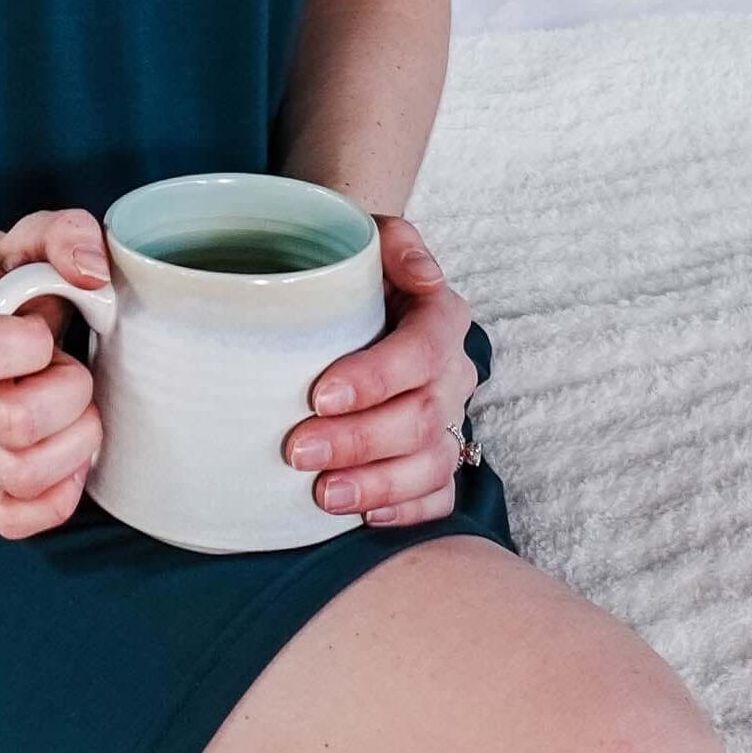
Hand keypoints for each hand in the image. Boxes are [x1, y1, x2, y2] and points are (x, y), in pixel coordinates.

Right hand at [0, 207, 107, 541]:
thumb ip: (69, 235)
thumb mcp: (40, 234)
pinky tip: (73, 464)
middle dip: (70, 397)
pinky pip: (9, 518)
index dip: (32, 348)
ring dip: (72, 447)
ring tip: (80, 414)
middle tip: (78, 372)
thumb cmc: (21, 273)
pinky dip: (53, 501)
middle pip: (12, 423)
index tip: (48, 331)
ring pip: (18, 475)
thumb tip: (91, 274)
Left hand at [285, 214, 479, 527]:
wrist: (349, 294)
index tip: (320, 395)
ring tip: (324, 495)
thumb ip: (396, 242)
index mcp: (441, 317)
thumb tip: (426, 277)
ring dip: (378, 485)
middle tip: (297, 450)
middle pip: (422, 417)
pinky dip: (405, 511)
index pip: (421, 352)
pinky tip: (364, 518)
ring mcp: (451, 419)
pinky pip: (438, 496)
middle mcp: (454, 372)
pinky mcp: (438, 456)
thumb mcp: (367, 234)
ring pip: (433, 464)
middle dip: (359, 441)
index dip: (375, 379)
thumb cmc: (351, 268)